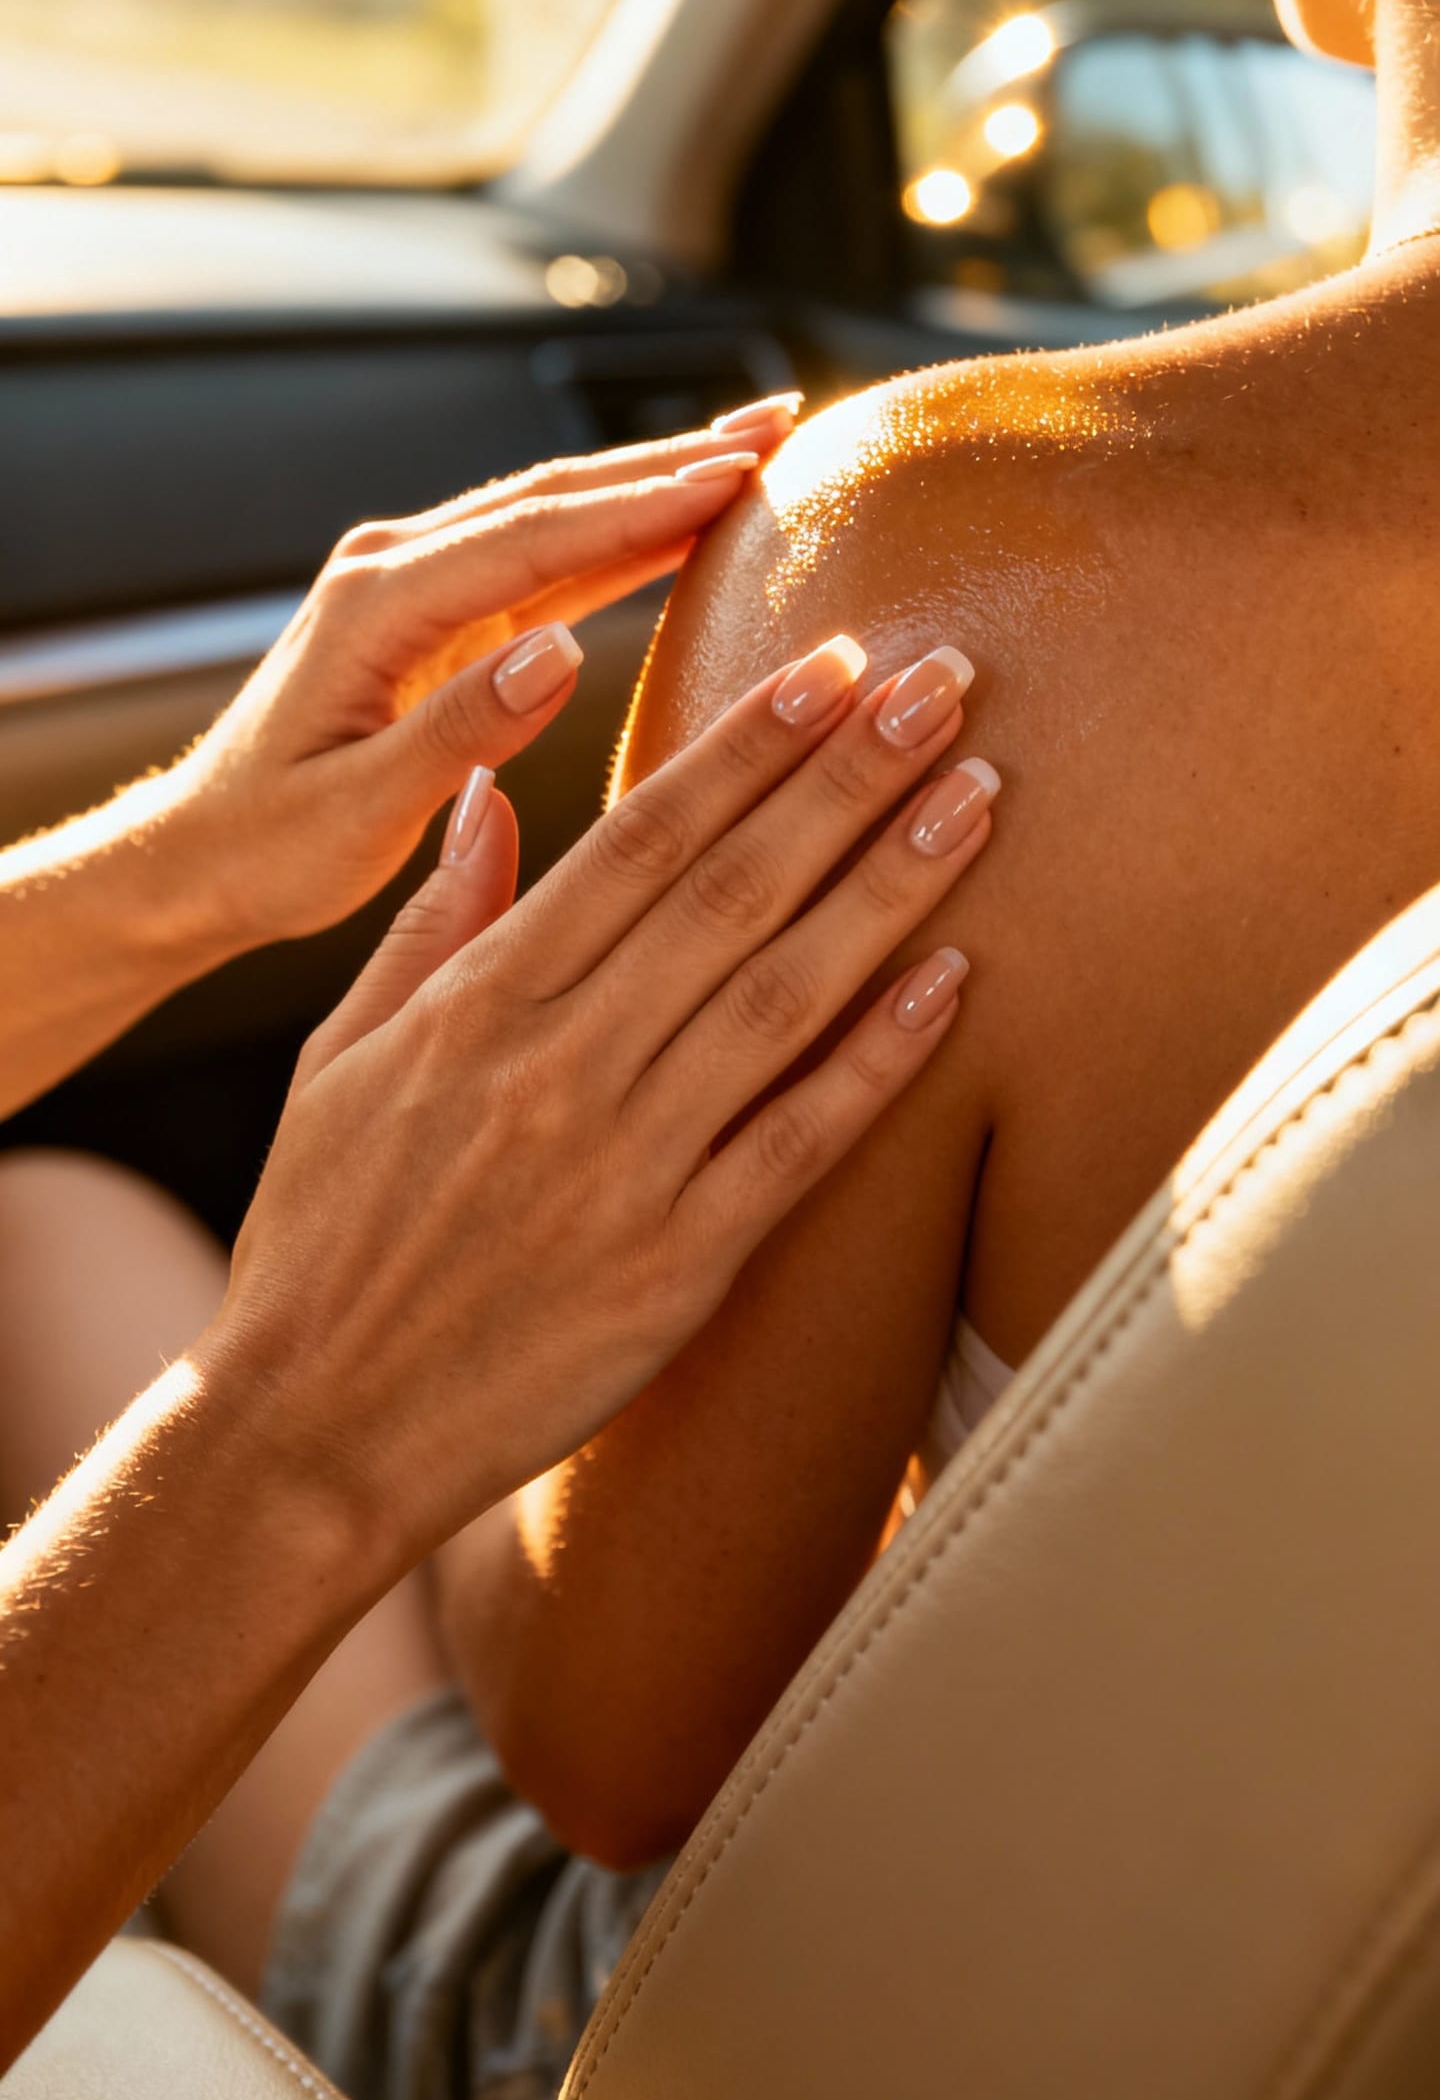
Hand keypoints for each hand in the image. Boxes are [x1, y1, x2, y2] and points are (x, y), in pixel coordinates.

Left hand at [167, 403, 798, 950]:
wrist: (198, 856)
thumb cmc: (267, 849)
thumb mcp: (359, 811)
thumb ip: (461, 732)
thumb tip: (562, 653)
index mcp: (377, 607)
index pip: (535, 537)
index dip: (644, 504)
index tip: (742, 476)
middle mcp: (394, 569)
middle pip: (556, 497)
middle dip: (673, 459)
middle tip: (783, 425)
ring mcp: (417, 585)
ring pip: (557, 515)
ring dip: (658, 480)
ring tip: (761, 450)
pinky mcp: (437, 615)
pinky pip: (548, 559)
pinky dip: (624, 534)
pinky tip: (690, 520)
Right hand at [199, 636, 997, 1576]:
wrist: (310, 1433)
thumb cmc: (321, 1244)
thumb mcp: (340, 1061)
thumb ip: (431, 925)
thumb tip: (486, 798)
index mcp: (480, 1003)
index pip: (639, 840)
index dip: (748, 745)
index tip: (831, 667)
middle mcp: (560, 1066)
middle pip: (732, 890)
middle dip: (848, 775)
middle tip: (945, 682)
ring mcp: (625, 1165)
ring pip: (782, 995)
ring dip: (889, 887)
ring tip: (978, 796)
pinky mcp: (676, 1267)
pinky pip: (797, 1144)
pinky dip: (878, 1060)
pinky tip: (954, 982)